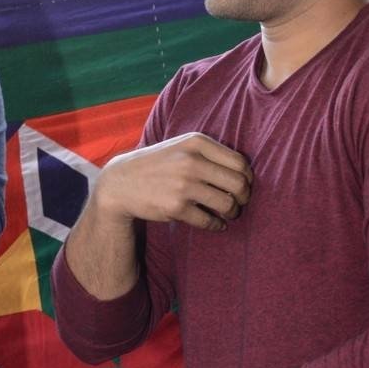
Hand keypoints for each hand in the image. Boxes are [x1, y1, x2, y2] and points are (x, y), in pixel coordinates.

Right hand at [95, 132, 252, 232]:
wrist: (121, 182)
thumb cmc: (158, 164)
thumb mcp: (181, 146)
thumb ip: (210, 153)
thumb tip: (245, 172)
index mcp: (196, 142)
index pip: (239, 162)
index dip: (247, 178)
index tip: (243, 186)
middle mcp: (191, 161)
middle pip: (238, 184)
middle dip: (244, 197)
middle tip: (239, 203)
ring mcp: (183, 185)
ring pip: (227, 204)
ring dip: (233, 212)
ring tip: (229, 214)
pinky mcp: (175, 207)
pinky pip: (209, 221)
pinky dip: (217, 225)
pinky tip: (217, 224)